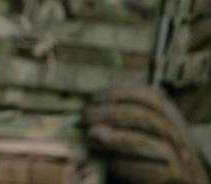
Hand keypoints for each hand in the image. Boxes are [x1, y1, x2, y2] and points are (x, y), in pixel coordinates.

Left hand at [84, 86, 208, 183]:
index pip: (149, 96)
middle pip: (144, 117)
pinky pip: (149, 170)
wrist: (184, 179)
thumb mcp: (142, 127)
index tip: (95, 98)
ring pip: (145, 141)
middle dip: (110, 114)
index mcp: (169, 114)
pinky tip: (112, 165)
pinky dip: (127, 166)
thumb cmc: (151, 150)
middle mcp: (176, 132)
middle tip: (86, 117)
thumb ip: (122, 118)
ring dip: (115, 138)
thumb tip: (88, 114)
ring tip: (92, 135)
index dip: (120, 94)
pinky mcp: (175, 175)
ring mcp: (179, 155)